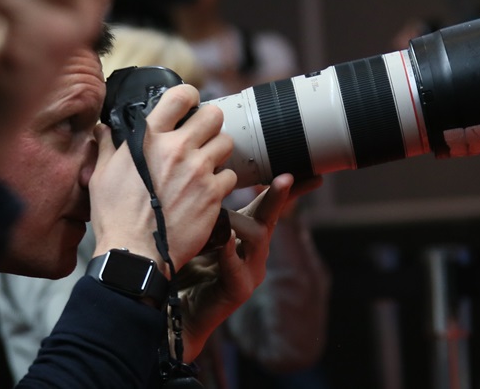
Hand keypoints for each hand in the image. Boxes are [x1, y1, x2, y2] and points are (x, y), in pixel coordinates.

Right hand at [90, 84, 237, 275]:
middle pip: (214, 115)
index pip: (181, 95)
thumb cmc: (114, 215)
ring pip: (226, 143)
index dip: (189, 97)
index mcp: (149, 137)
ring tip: (204, 164)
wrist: (134, 253)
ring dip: (217, 151)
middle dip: (209, 124)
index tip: (188, 106)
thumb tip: (103, 129)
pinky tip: (207, 190)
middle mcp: (177, 149)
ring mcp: (198, 171)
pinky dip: (222, 181)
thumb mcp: (101, 174)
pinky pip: (230, 176)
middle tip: (200, 137)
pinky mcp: (213, 195)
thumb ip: (107, 146)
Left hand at [174, 173, 299, 360]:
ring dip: (245, 220)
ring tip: (233, 210)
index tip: (305, 169)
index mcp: (245, 235)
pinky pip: (235, 267)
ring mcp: (250, 271)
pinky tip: (227, 239)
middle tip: (287, 177)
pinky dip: (229, 252)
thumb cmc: (183, 266)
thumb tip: (202, 172)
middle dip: (278, 196)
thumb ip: (206, 210)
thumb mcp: (196, 231)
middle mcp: (253, 252)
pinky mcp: (239, 290)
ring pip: (256, 238)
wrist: (174, 309)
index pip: (268, 206)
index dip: (285, 188)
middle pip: (269, 217)